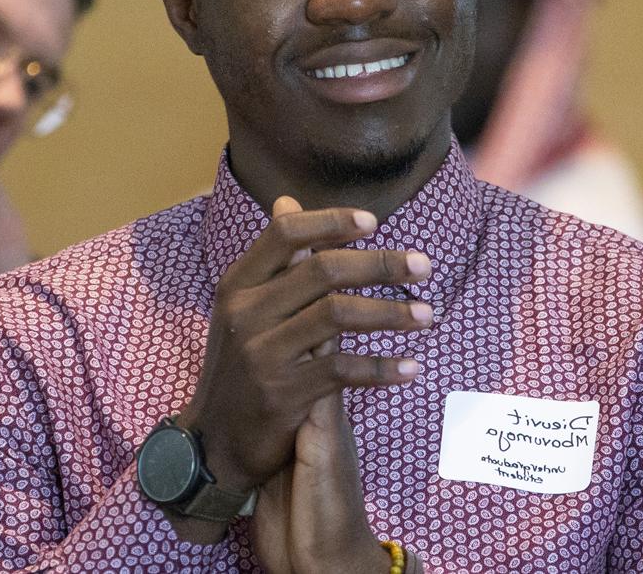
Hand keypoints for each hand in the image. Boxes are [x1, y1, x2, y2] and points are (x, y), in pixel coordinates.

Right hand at [171, 196, 431, 538]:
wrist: (215, 440)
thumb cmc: (241, 364)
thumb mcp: (245, 307)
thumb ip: (274, 260)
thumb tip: (288, 202)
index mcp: (238, 284)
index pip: (285, 234)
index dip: (330, 222)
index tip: (374, 222)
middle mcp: (247, 312)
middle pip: (322, 269)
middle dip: (380, 264)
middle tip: (422, 266)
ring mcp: (262, 353)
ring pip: (338, 315)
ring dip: (391, 313)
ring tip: (427, 314)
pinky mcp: (282, 393)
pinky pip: (342, 370)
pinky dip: (382, 367)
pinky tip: (411, 367)